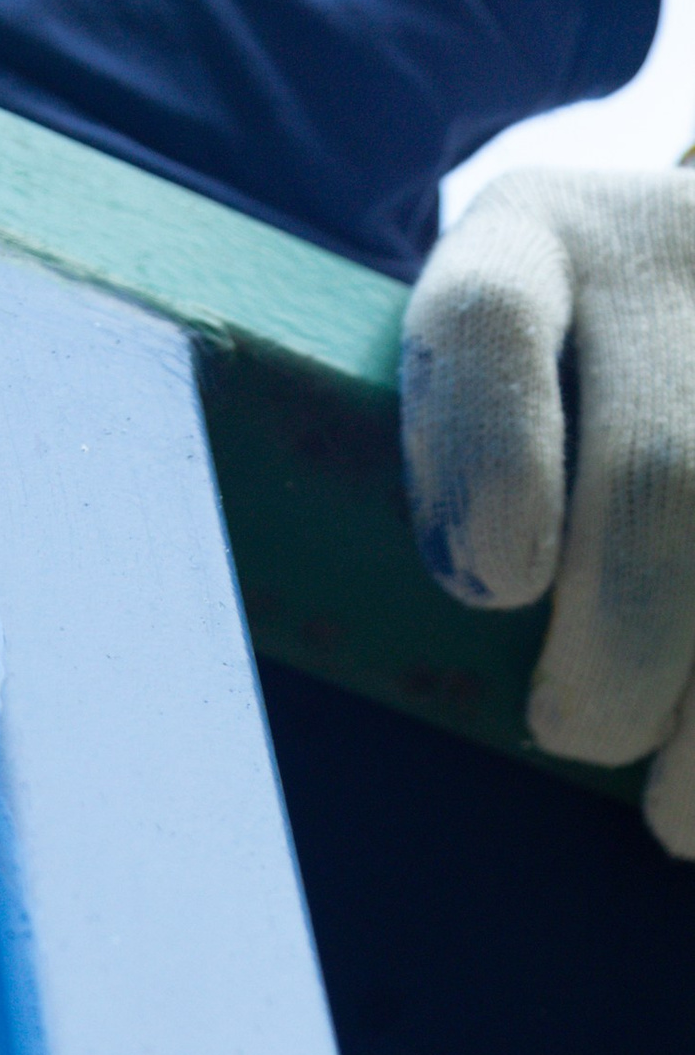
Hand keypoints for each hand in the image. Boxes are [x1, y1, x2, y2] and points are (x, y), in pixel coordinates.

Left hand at [400, 165, 694, 852]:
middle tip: (578, 730)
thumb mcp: (471, 381)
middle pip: (665, 474)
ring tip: (676, 813)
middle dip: (622, 646)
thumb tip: (389, 668)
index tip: (494, 586)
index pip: (492, 320)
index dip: (490, 457)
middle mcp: (674, 258)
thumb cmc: (550, 388)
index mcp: (530, 241)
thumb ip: (434, 477)